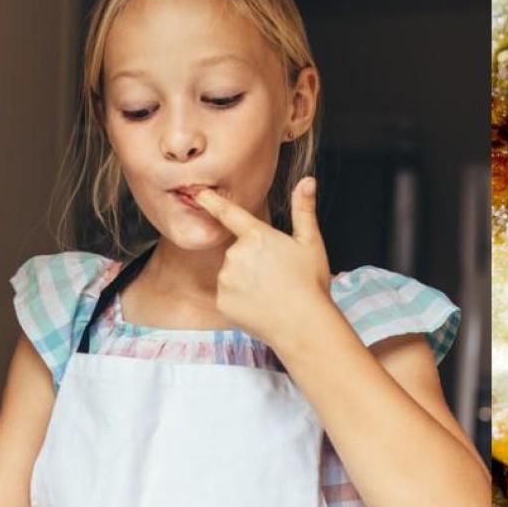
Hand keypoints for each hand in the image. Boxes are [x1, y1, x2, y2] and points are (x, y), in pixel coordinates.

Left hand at [191, 177, 335, 349]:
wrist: (303, 326)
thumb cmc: (311, 284)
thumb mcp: (311, 243)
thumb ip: (304, 210)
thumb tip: (308, 180)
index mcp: (257, 236)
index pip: (228, 214)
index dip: (211, 201)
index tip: (196, 192)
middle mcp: (236, 254)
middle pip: (238, 251)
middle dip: (253, 260)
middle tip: (277, 276)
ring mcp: (226, 279)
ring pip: (231, 274)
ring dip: (245, 280)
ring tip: (270, 293)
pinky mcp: (222, 301)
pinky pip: (227, 295)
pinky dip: (240, 300)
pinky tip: (259, 306)